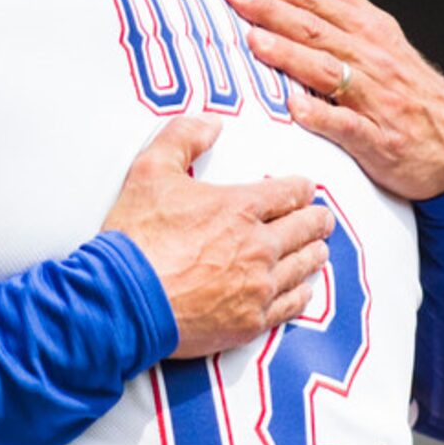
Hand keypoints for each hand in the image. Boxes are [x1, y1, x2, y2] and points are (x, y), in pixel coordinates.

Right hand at [102, 117, 332, 357]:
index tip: (304, 190)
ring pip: (305, 266)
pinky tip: (302, 289)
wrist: (123, 300)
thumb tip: (209, 122)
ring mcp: (258, 286)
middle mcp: (259, 246)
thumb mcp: (150, 171)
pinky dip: (301, 293)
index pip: (292, 192)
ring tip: (317, 250)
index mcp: (241, 207)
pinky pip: (292, 305)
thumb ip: (182, 138)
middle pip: (308, 228)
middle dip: (317, 220)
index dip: (303, 188)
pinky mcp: (250, 322)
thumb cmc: (135, 238)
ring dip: (314, 254)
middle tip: (320, 220)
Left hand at [222, 0, 443, 200]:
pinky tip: (295, 108)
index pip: (315, 1)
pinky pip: (347, 127)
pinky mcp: (379, 140)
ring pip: (328, 71)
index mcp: (368, 32)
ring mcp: (375, 100)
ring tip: (255, 40)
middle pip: (316, 29)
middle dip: (272, 8)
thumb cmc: (409, 90)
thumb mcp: (381, 35)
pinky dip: (322, 116)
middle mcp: (372, 59)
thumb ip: (339, 0)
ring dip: (291, 54)